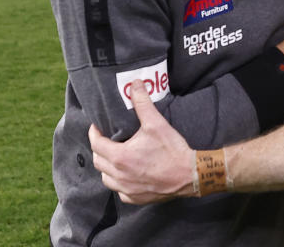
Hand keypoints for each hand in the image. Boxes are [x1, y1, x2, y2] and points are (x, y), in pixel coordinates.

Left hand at [89, 80, 195, 204]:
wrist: (190, 174)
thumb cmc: (172, 149)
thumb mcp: (156, 123)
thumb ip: (142, 103)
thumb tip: (135, 84)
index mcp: (120, 156)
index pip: (96, 144)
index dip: (94, 133)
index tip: (97, 127)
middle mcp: (119, 175)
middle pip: (98, 161)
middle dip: (99, 148)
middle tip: (106, 139)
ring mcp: (126, 189)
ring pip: (105, 178)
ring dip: (106, 167)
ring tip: (115, 156)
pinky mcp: (135, 198)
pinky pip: (119, 191)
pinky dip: (119, 182)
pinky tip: (127, 175)